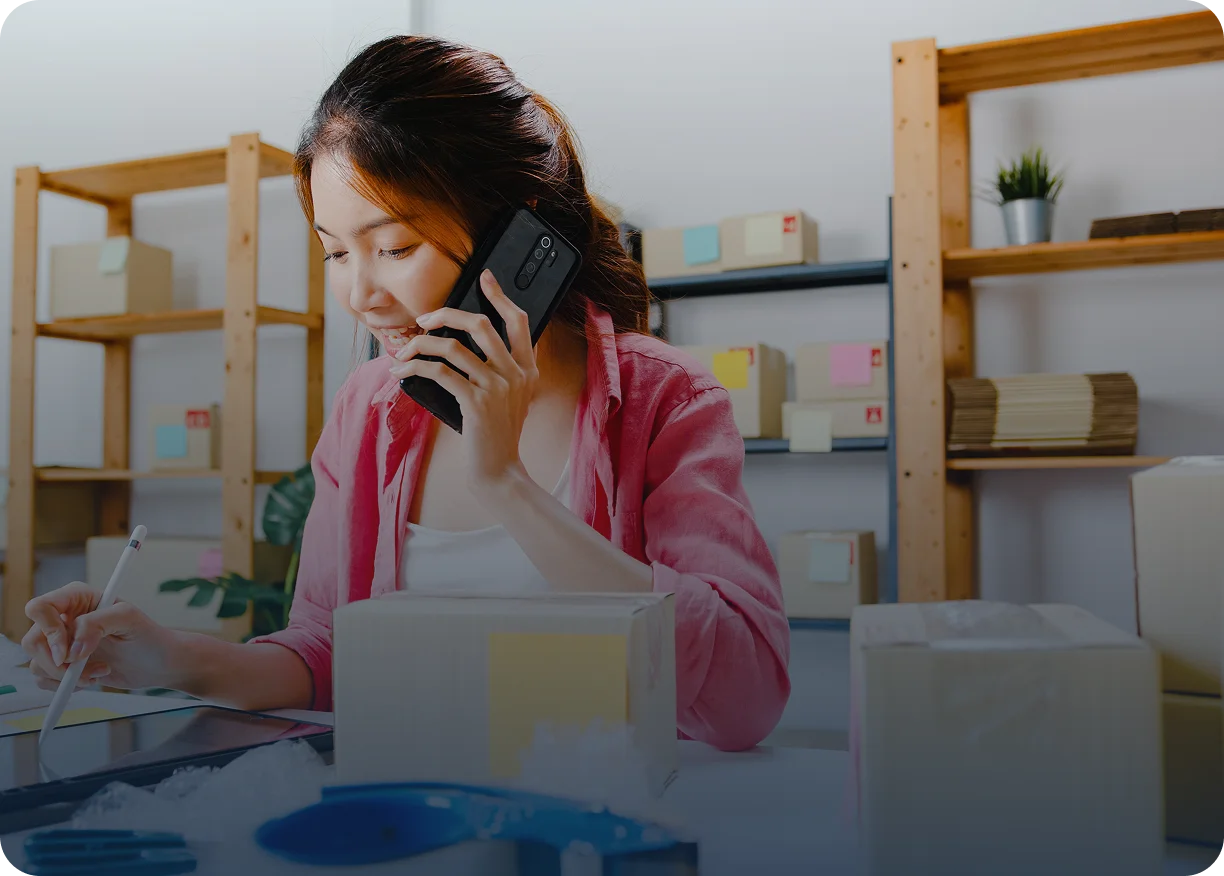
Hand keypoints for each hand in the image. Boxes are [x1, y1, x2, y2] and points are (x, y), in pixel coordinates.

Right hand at [21, 583, 181, 692]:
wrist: (159, 663)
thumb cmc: (149, 636)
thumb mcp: (129, 619)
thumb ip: (97, 624)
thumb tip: (73, 648)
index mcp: (77, 598)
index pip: (39, 608)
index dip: (47, 631)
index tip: (68, 653)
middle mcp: (64, 619)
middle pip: (33, 640)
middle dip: (56, 662)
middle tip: (82, 668)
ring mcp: (62, 643)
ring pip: (37, 663)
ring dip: (66, 676)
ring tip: (100, 671)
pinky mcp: (64, 664)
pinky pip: (45, 679)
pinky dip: (66, 685)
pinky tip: (94, 678)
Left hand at [390, 269, 537, 493]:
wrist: (499, 470)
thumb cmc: (497, 433)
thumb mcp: (512, 398)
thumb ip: (502, 370)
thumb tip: (464, 341)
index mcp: (527, 369)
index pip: (519, 321)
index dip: (501, 296)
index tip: (485, 278)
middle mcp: (515, 374)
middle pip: (480, 324)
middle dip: (446, 314)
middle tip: (425, 319)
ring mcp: (497, 388)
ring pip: (453, 347)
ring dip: (421, 344)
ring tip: (405, 350)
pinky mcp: (476, 403)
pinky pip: (439, 372)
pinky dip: (415, 367)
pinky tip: (402, 370)